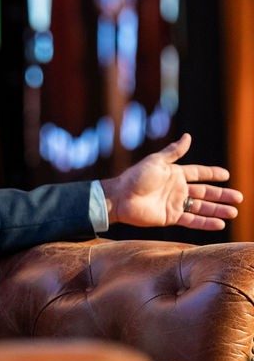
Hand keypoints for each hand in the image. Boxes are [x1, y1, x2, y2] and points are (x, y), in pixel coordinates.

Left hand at [101, 133, 242, 229]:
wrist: (120, 198)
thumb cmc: (135, 177)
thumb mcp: (156, 162)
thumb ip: (174, 152)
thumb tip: (188, 136)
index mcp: (174, 174)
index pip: (198, 173)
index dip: (212, 174)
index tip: (226, 174)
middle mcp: (177, 189)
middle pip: (205, 192)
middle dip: (221, 195)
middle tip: (239, 197)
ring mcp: (174, 204)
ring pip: (201, 208)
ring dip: (217, 210)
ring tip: (234, 212)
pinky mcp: (170, 217)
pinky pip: (192, 220)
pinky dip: (205, 223)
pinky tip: (219, 224)